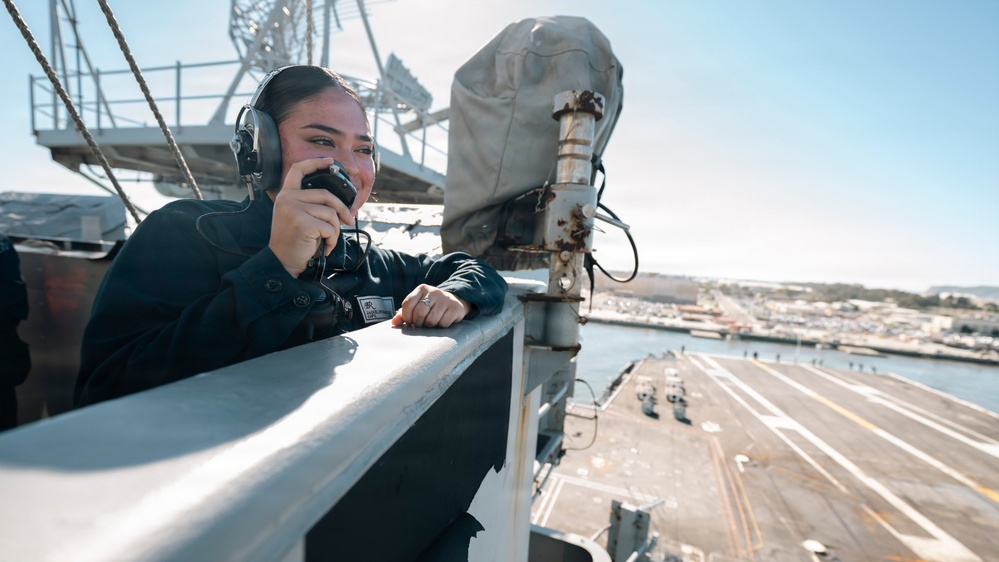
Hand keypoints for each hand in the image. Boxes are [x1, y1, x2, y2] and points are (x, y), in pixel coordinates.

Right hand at [269, 158, 355, 276]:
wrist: (282, 261)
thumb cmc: (294, 241)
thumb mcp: (296, 216)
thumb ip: (310, 205)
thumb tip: (338, 204)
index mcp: (286, 195)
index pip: (298, 170)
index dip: (315, 163)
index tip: (329, 161)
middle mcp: (288, 199)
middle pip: (326, 194)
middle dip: (341, 209)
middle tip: (348, 220)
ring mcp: (294, 210)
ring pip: (330, 213)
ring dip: (335, 229)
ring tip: (328, 240)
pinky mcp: (303, 223)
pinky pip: (330, 227)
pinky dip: (332, 239)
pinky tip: (324, 248)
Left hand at [391, 284, 473, 327]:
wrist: (454, 301)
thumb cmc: (431, 305)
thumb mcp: (417, 305)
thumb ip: (404, 313)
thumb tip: (394, 322)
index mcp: (422, 289)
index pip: (408, 304)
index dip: (406, 317)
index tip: (410, 321)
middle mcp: (434, 291)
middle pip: (419, 313)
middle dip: (418, 323)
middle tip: (422, 323)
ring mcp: (446, 299)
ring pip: (431, 320)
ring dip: (430, 326)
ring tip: (432, 322)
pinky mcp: (455, 307)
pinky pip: (443, 323)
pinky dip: (441, 326)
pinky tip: (442, 321)